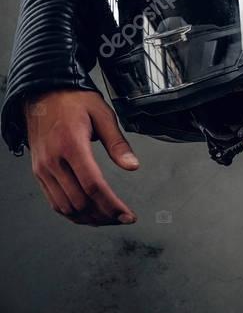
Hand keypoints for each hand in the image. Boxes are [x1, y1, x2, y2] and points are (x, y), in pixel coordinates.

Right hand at [23, 88, 139, 226]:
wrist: (43, 94)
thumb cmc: (73, 100)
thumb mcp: (103, 114)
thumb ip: (118, 143)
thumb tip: (133, 166)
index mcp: (71, 145)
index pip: (93, 186)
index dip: (112, 205)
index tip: (127, 215)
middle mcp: (54, 161)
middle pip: (80, 202)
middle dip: (104, 215)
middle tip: (122, 217)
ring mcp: (44, 169)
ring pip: (65, 208)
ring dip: (88, 218)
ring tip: (108, 219)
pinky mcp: (39, 173)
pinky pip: (54, 202)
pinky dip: (72, 213)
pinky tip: (87, 213)